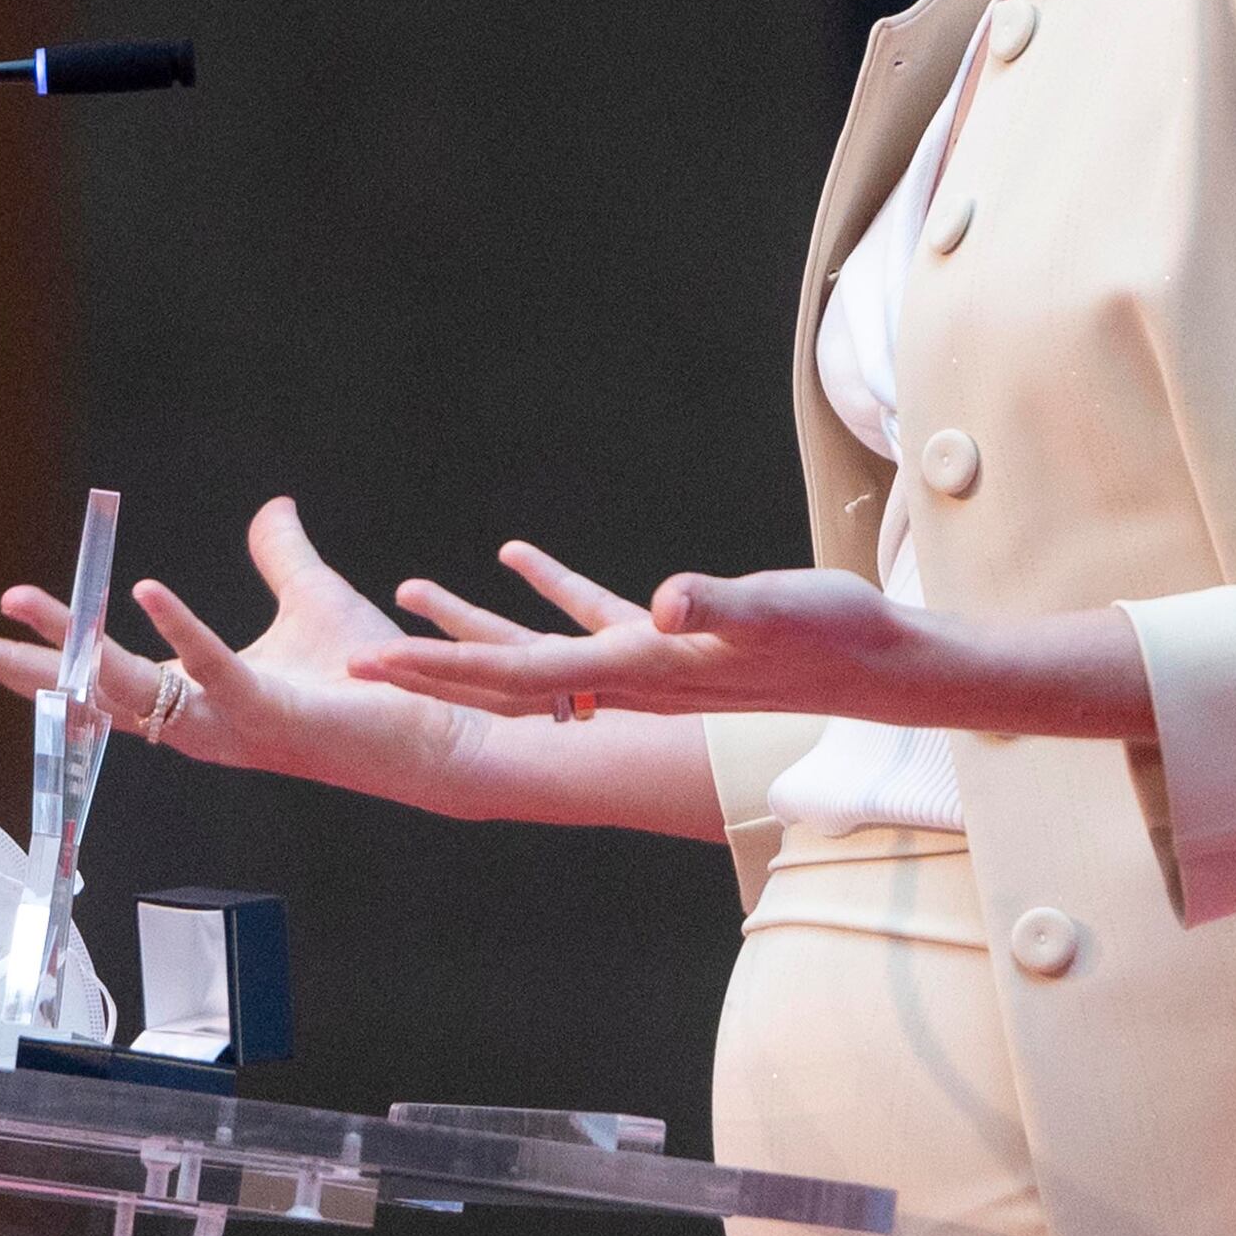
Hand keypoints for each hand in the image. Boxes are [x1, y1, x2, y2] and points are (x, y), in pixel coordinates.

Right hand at [0, 497, 489, 811]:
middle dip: (14, 666)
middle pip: (85, 692)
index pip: (96, 675)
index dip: (39, 651)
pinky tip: (145, 588)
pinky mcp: (272, 714)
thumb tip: (272, 506)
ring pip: (130, 686)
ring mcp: (229, 722)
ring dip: (75, 638)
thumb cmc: (373, 680)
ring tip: (22, 598)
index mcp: (194, 696)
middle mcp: (198, 719)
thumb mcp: (312, 600)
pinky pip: (212, 671)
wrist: (435, 722)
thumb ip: (281, 556)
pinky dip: (180, 626)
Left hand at [352, 544, 942, 724]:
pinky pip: (586, 616)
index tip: (370, 670)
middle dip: (427, 673)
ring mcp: (646, 663)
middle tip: (352, 667)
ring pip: (534, 653)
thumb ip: (718, 606)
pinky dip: (543, 588)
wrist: (883, 666)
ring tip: (405, 597)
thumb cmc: (833, 636)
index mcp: (636, 670)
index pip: (514, 675)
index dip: (438, 671)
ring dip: (469, 630)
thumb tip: (662, 602)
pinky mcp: (672, 640)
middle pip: (503, 682)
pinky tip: (512, 554)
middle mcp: (628, 678)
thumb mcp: (775, 610)